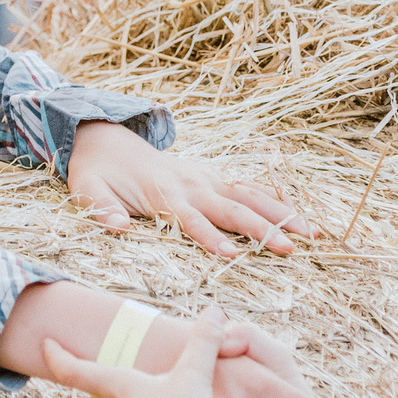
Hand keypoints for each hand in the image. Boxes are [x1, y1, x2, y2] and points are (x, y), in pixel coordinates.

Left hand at [67, 122, 312, 254]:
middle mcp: (191, 184)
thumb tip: (116, 228)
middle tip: (292, 250)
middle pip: (231, 208)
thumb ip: (101, 209)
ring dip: (280, 214)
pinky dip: (274, 199)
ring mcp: (205, 178)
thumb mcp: (86, 190)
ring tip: (312, 234)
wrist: (105, 139)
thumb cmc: (96, 172)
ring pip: (249, 196)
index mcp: (163, 193)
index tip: (233, 257)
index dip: (210, 238)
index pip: (190, 219)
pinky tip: (299, 215)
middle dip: (262, 229)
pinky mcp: (211, 177)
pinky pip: (247, 187)